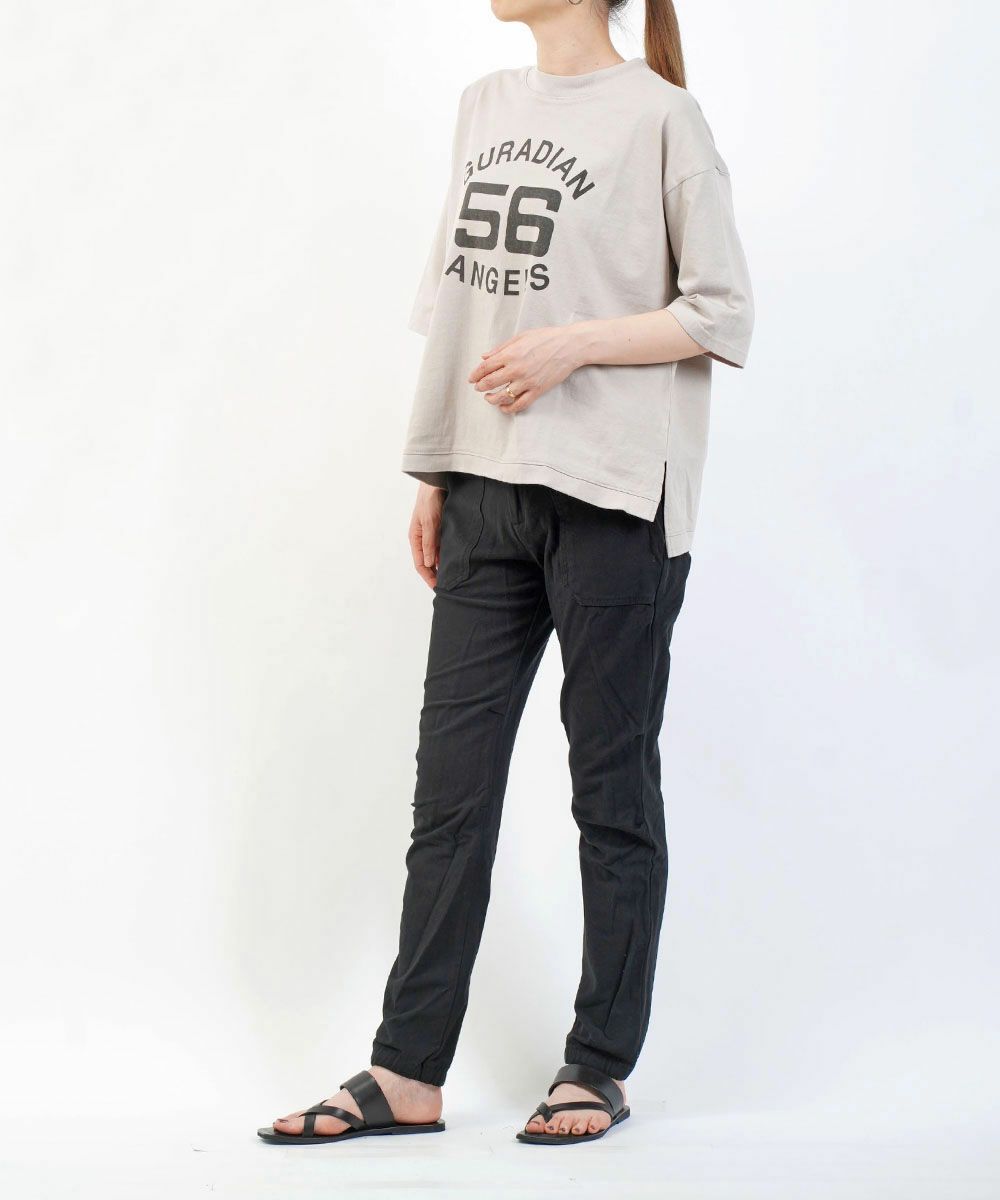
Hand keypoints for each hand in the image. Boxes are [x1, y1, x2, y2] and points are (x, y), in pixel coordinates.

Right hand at [409, 482, 445, 588]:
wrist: (437, 481)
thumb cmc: (430, 499)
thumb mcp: (430, 521)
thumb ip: (429, 542)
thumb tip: (430, 564)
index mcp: (415, 538)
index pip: (420, 564)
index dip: (428, 577)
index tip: (438, 588)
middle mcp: (423, 539)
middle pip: (428, 563)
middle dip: (435, 576)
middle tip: (449, 588)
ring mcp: (433, 535)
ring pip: (437, 556)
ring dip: (443, 567)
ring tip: (454, 579)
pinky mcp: (442, 529)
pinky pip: (444, 547)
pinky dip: (449, 556)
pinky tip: (457, 562)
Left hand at [467, 322, 586, 413]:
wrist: (569, 346)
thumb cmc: (546, 338)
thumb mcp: (521, 337)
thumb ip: (501, 348)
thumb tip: (485, 356)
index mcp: (510, 354)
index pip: (485, 367)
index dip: (475, 374)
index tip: (471, 378)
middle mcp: (516, 369)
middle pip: (490, 383)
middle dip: (480, 387)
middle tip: (478, 388)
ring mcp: (527, 381)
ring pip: (502, 397)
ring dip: (491, 399)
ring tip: (489, 398)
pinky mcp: (537, 390)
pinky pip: (519, 404)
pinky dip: (509, 408)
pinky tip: (504, 407)